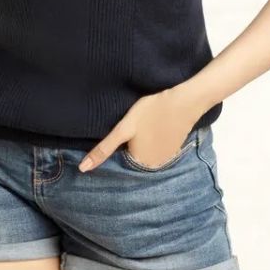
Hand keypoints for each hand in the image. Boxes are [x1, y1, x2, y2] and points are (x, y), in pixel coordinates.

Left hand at [78, 86, 205, 171]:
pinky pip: (159, 148)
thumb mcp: (124, 128)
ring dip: (144, 143)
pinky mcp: (175, 149)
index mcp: (139, 164)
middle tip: (135, 126)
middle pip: (134, 157)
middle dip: (130, 146)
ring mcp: (166, 159)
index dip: (119, 146)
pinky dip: (155, 140)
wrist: (186, 100)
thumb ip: (104, 149)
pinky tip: (156, 127)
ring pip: (146, 153)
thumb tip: (83, 169)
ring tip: (146, 126)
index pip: (120, 161)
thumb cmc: (151, 112)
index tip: (121, 134)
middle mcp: (153, 167)